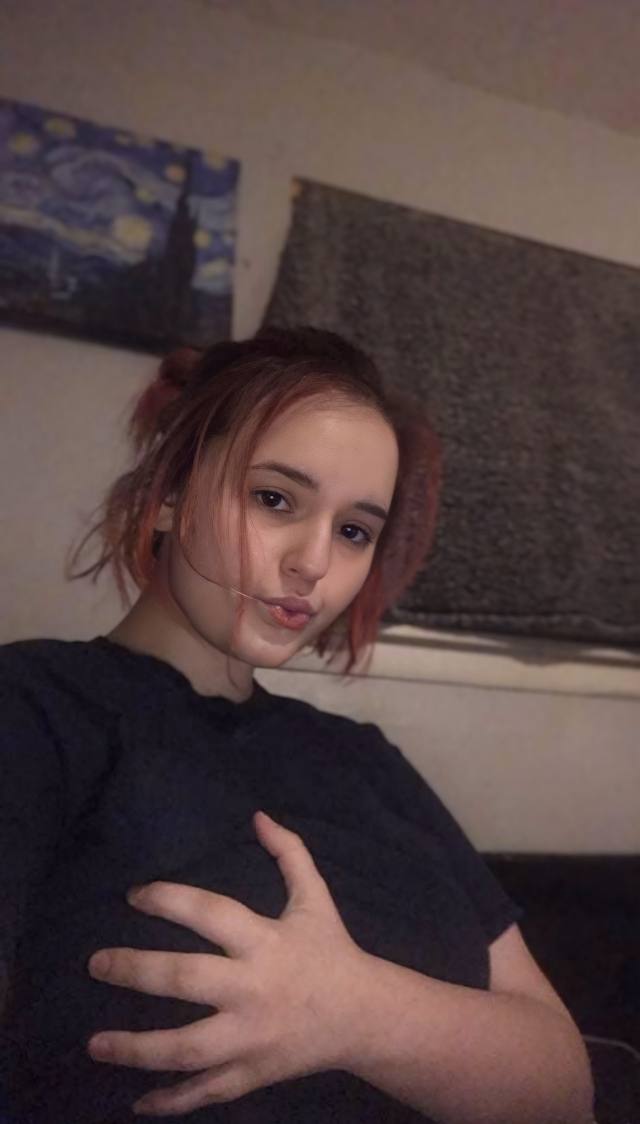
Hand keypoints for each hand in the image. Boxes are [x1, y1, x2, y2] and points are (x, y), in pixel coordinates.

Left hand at [87, 811, 371, 1114]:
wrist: (366, 1017)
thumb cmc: (332, 951)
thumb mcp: (315, 897)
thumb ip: (290, 853)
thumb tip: (258, 815)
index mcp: (266, 941)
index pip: (210, 912)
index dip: (169, 899)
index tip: (134, 895)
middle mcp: (255, 989)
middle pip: (186, 979)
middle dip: (135, 970)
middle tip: (95, 964)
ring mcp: (251, 1038)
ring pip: (186, 1048)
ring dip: (136, 1048)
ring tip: (95, 1043)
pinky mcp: (253, 1074)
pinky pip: (206, 1092)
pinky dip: (172, 1102)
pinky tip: (137, 1103)